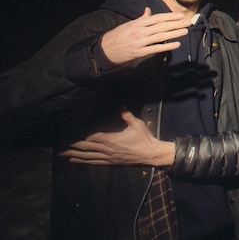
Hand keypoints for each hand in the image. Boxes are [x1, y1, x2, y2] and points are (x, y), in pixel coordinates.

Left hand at [60, 109, 174, 166]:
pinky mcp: (109, 163)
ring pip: (85, 156)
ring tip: (60, 152)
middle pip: (83, 147)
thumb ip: (127, 115)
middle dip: (70, 144)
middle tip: (57, 142)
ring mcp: (106, 157)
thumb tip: (121, 106)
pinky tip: (74, 160)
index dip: (77, 134)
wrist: (150, 155)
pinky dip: (81, 161)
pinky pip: (92, 162)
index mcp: (110, 139)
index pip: (90, 136)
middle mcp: (106, 149)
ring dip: (72, 154)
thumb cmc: (144, 139)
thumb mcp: (137, 124)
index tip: (67, 131)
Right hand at [100, 7, 189, 64]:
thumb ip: (141, 19)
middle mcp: (140, 31)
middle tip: (188, 22)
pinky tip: (176, 44)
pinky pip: (156, 48)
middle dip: (176, 24)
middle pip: (161, 26)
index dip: (169, 16)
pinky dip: (167, 46)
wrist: (105, 49)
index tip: (180, 15)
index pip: (157, 18)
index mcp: (137, 23)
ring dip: (174, 34)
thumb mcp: (129, 24)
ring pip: (160, 36)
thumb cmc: (117, 36)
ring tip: (185, 31)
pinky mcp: (140, 52)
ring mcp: (140, 42)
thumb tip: (148, 10)